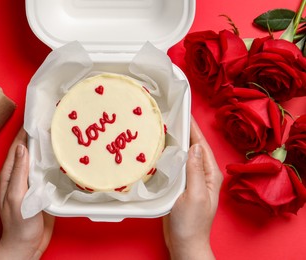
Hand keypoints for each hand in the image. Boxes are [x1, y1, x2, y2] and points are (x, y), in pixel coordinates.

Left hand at [0, 128, 54, 259]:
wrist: (27, 245)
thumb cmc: (18, 224)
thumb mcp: (17, 196)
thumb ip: (19, 172)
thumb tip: (21, 147)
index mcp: (10, 175)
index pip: (17, 147)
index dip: (24, 131)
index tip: (35, 117)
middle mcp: (21, 176)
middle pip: (30, 152)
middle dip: (39, 137)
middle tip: (54, 123)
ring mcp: (33, 183)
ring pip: (41, 161)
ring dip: (49, 150)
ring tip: (62, 136)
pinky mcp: (44, 191)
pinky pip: (49, 173)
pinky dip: (56, 164)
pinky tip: (66, 159)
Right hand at [163, 117, 222, 259]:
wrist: (184, 242)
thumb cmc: (191, 223)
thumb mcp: (194, 195)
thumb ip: (194, 170)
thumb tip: (193, 146)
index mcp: (210, 174)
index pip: (201, 144)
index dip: (194, 127)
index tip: (185, 111)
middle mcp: (203, 174)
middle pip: (193, 146)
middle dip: (184, 130)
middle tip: (171, 115)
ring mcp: (192, 179)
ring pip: (184, 154)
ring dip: (176, 141)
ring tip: (164, 128)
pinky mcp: (181, 185)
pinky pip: (176, 165)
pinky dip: (169, 155)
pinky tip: (160, 150)